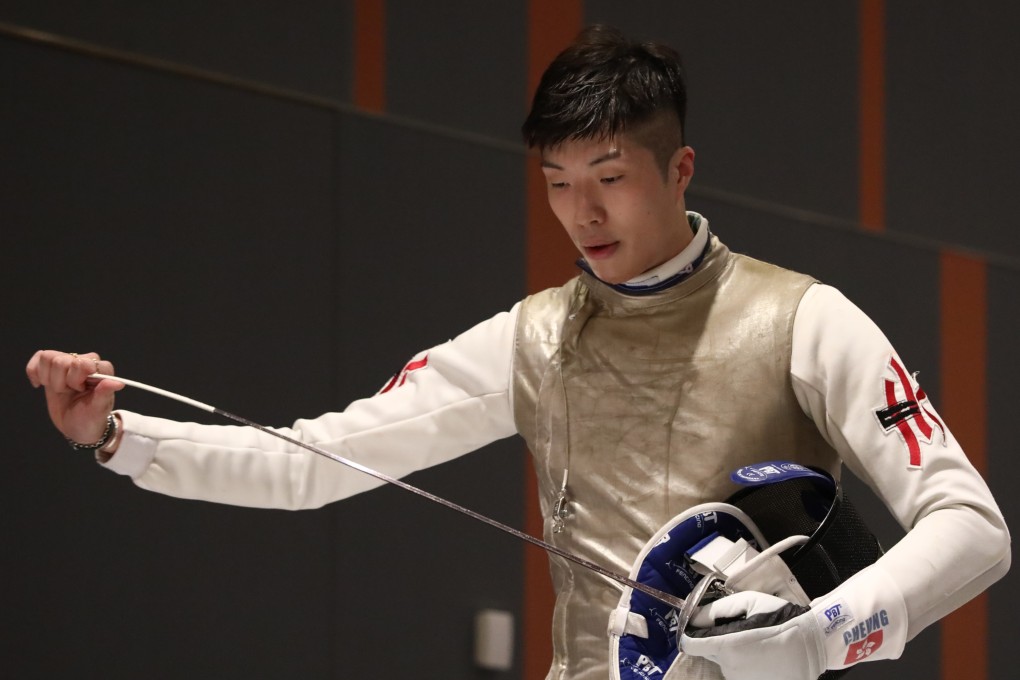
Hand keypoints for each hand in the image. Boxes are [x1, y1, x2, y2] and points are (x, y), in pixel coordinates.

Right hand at [26, 350, 123, 445]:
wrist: (78, 426)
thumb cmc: (91, 418)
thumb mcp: (98, 410)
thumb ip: (105, 394)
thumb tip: (117, 383)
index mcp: (101, 370)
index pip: (82, 363)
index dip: (75, 379)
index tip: (79, 391)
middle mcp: (86, 362)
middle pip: (61, 360)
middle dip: (61, 382)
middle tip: (70, 393)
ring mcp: (69, 364)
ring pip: (47, 357)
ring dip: (49, 379)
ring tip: (60, 390)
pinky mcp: (53, 368)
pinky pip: (39, 358)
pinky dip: (34, 372)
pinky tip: (39, 384)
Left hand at [680, 591, 821, 679]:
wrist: (812, 646)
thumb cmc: (780, 620)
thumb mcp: (748, 603)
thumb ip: (717, 609)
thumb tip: (694, 616)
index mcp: (726, 646)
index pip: (690, 644)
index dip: (689, 633)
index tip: (696, 626)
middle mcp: (729, 667)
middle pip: (708, 652)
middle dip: (716, 640)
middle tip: (738, 629)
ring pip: (724, 663)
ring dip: (730, 652)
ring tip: (754, 642)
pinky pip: (737, 672)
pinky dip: (742, 664)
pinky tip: (760, 655)